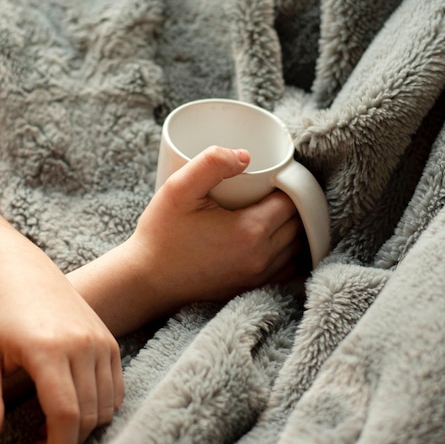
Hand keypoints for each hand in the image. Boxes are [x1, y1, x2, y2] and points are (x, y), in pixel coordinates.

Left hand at [0, 244, 123, 443]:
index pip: (65, 415)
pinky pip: (116, 389)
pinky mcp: (110, 340)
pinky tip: (72, 408)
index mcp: (47, 349)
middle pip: (89, 416)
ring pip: (106, 406)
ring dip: (84, 429)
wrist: (21, 270)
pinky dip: (100, 409)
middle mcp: (82, 344)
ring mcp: (101, 340)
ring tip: (50, 427)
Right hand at [127, 146, 302, 308]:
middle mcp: (261, 258)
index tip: (275, 173)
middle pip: (298, 223)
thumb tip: (245, 155)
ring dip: (292, 226)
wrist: (146, 281)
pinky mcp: (251, 288)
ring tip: (274, 207)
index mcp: (250, 231)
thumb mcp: (178, 189)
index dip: (289, 183)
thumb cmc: (160, 235)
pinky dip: (288, 251)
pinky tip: (274, 237)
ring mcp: (258, 277)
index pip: (292, 201)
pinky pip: (287, 268)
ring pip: (296, 246)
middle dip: (293, 202)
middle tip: (274, 186)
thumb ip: (210, 163)